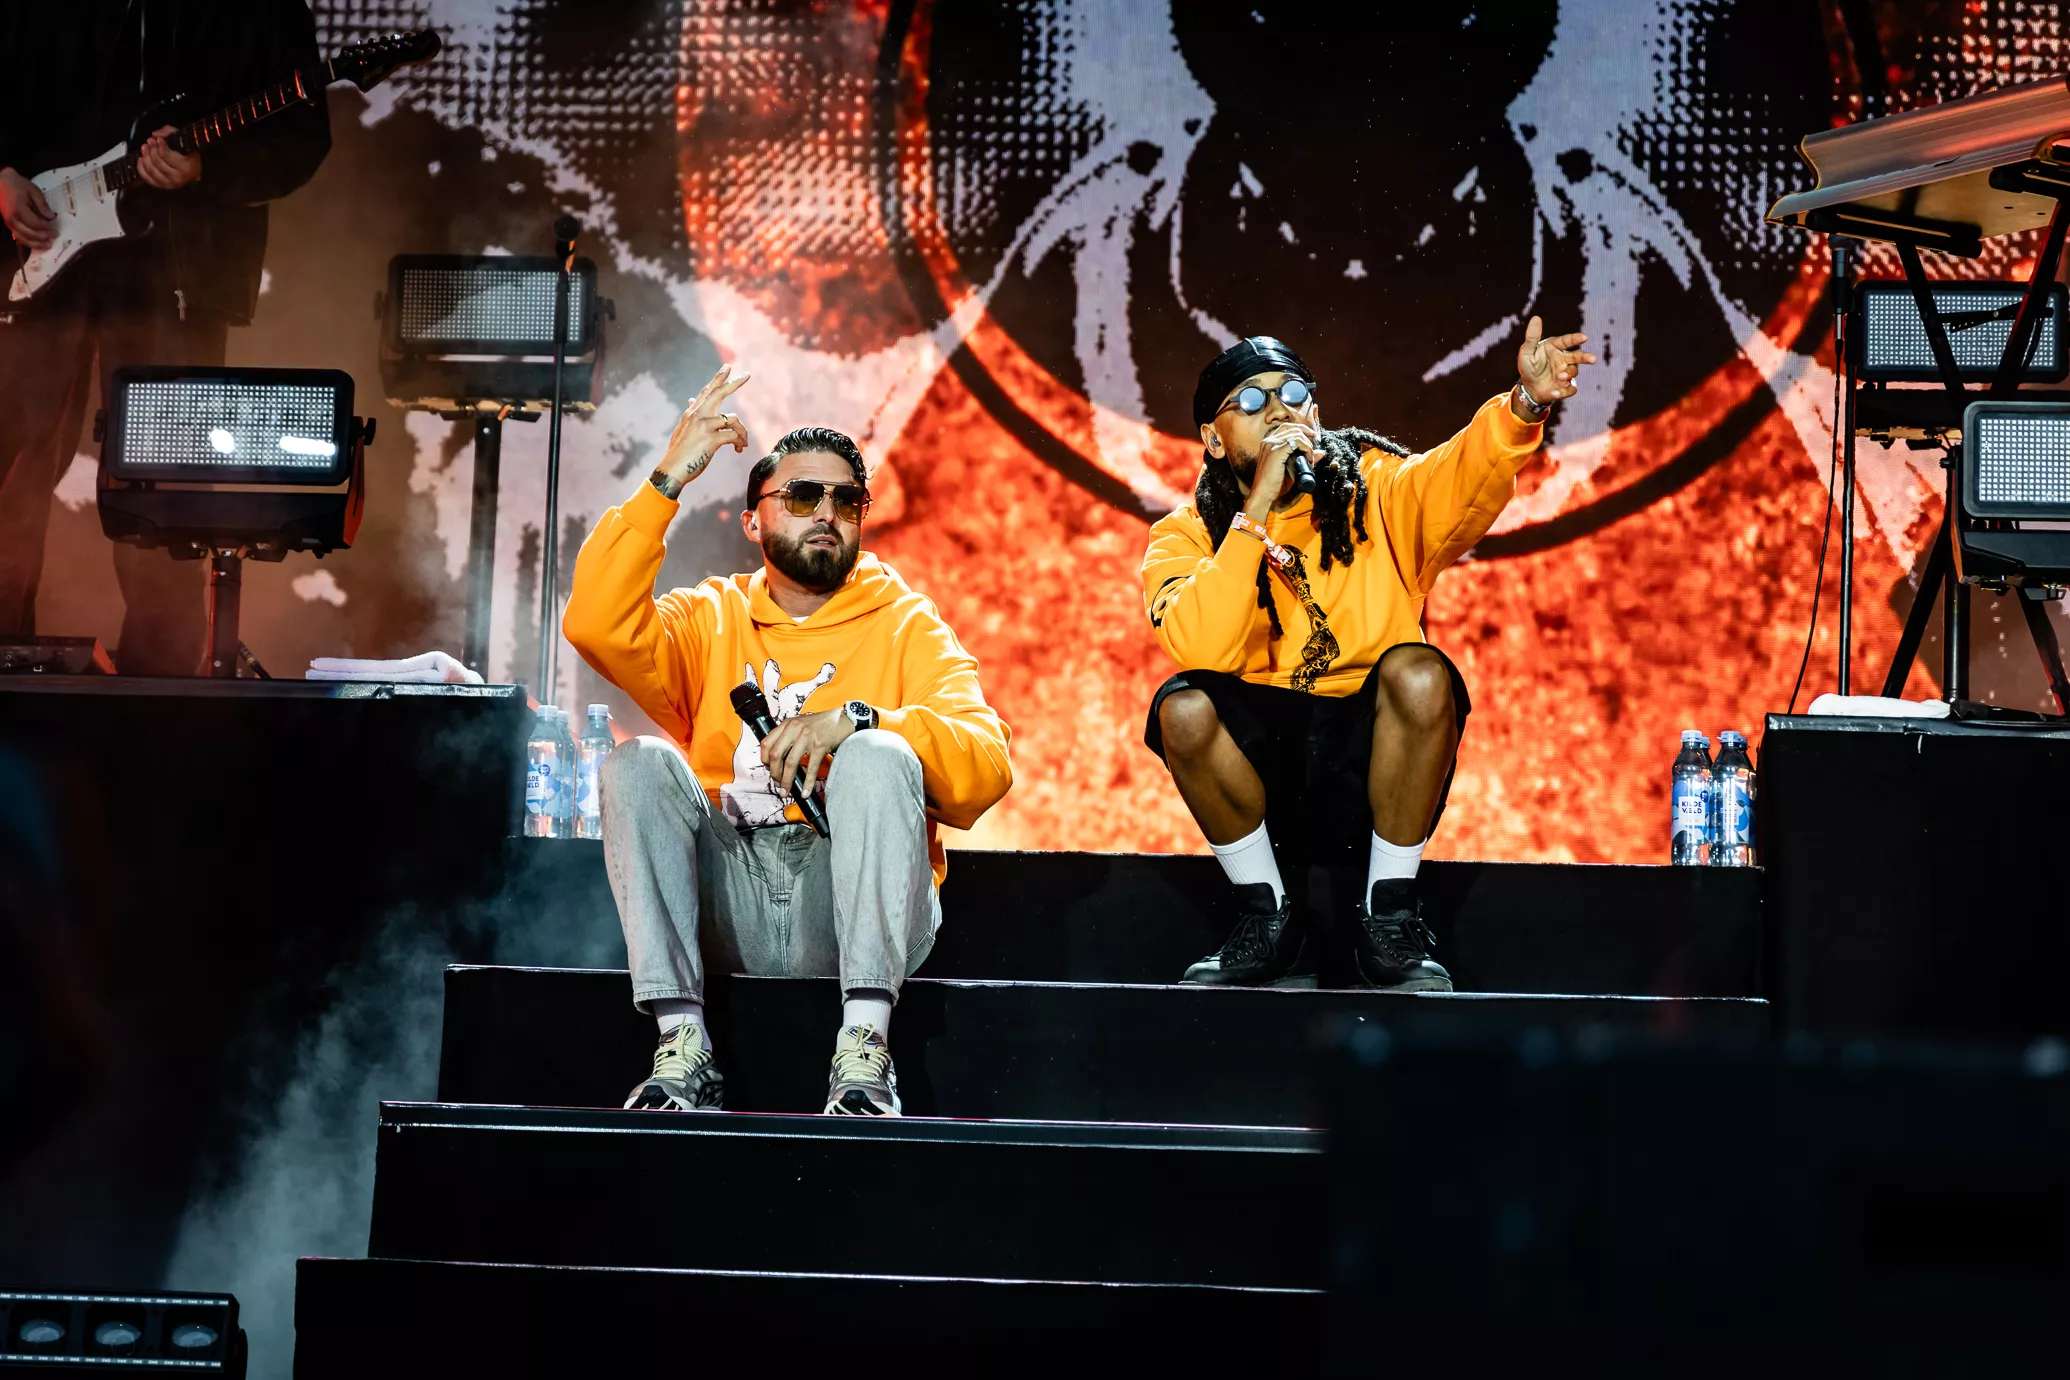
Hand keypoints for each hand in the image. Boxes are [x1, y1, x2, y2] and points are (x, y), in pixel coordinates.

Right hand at [0, 168, 55, 249]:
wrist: (0, 183)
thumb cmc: (17, 185)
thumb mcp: (33, 191)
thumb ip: (42, 205)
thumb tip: (51, 217)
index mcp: (19, 209)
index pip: (36, 224)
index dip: (46, 226)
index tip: (54, 223)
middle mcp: (12, 219)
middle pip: (30, 234)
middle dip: (44, 237)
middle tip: (55, 235)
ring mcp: (9, 223)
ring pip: (24, 239)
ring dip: (37, 244)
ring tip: (48, 244)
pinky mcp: (9, 225)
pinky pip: (19, 237)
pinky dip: (29, 242)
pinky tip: (37, 243)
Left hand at [136, 127, 201, 190]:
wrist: (194, 170)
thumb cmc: (188, 154)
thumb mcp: (182, 139)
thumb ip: (169, 132)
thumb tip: (155, 135)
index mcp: (186, 167)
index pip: (166, 155)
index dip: (159, 145)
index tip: (157, 139)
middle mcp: (178, 178)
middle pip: (157, 162)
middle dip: (151, 150)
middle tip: (149, 141)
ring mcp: (170, 184)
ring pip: (151, 170)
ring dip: (145, 157)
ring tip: (145, 148)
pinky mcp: (162, 186)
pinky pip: (147, 178)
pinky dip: (141, 169)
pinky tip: (141, 160)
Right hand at [651, 363, 750, 498]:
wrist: (672, 470)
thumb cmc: (680, 452)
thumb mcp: (683, 429)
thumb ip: (690, 414)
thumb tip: (692, 400)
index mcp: (693, 413)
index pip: (707, 391)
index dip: (718, 378)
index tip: (728, 367)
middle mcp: (698, 415)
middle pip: (719, 393)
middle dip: (734, 383)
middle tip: (747, 374)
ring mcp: (704, 427)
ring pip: (733, 420)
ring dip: (743, 432)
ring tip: (743, 443)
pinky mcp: (711, 440)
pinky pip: (733, 436)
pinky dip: (740, 442)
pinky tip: (739, 449)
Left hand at [758, 708, 855, 799]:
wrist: (844, 718)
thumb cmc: (823, 723)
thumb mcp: (800, 724)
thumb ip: (789, 735)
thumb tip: (778, 758)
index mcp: (787, 724)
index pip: (766, 743)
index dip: (764, 760)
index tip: (769, 769)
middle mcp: (794, 729)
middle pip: (775, 755)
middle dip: (774, 773)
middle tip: (777, 783)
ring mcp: (807, 737)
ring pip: (790, 763)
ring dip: (786, 781)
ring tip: (786, 791)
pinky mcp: (820, 745)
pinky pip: (810, 768)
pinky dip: (807, 783)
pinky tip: (806, 791)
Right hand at [1242, 419, 1319, 522]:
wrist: (1263, 495)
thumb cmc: (1274, 485)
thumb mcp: (1291, 468)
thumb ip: (1304, 458)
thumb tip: (1321, 453)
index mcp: (1268, 443)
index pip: (1287, 427)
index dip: (1301, 430)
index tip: (1312, 438)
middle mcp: (1269, 441)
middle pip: (1293, 428)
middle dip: (1307, 435)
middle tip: (1314, 446)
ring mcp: (1272, 444)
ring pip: (1297, 434)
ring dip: (1308, 445)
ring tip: (1310, 459)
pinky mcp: (1276, 451)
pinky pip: (1297, 442)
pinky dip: (1306, 449)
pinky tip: (1308, 460)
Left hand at [1515, 315, 1595, 413]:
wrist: (1529, 388)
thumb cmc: (1528, 366)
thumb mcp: (1526, 352)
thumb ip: (1532, 337)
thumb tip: (1536, 317)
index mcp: (1555, 347)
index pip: (1567, 340)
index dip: (1576, 339)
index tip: (1584, 337)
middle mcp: (1563, 358)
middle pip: (1578, 356)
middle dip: (1586, 357)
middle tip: (1593, 359)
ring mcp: (1566, 372)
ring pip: (1574, 371)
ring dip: (1568, 373)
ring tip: (1560, 376)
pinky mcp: (1566, 386)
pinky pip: (1570, 389)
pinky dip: (1563, 391)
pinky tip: (1554, 392)